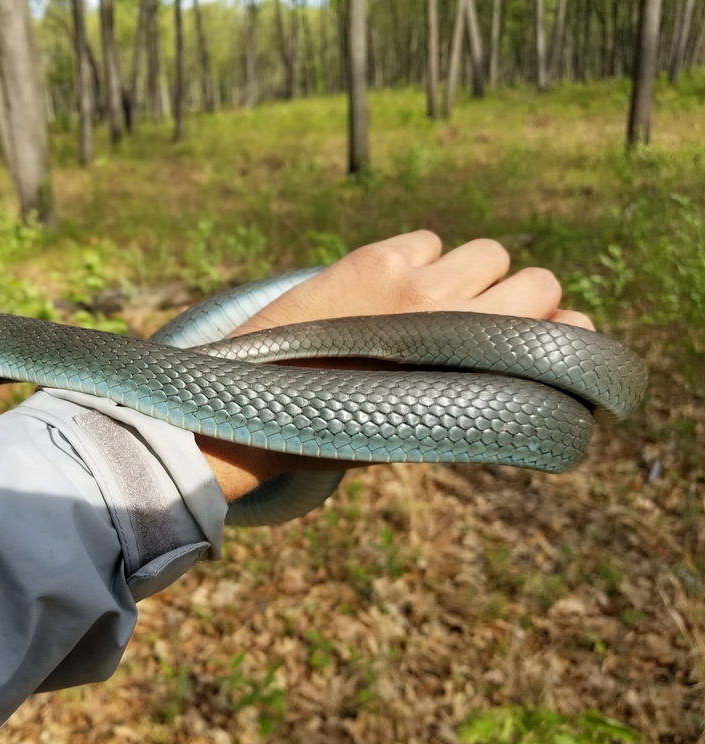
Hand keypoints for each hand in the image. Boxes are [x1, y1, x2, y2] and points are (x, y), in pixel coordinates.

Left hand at [198, 230, 593, 500]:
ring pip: (488, 251)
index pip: (565, 330)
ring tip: (430, 301)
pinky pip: (428, 239)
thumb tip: (543, 329)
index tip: (543, 338)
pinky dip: (418, 257)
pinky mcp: (376, 259)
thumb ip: (487, 378)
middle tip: (479, 319)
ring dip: (469, 273)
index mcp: (476, 374)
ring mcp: (417, 285)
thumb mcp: (427, 418)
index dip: (560, 330)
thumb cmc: (346, 425)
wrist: (258, 407)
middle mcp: (458, 324)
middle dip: (519, 298)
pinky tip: (386, 287)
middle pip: (538, 280)